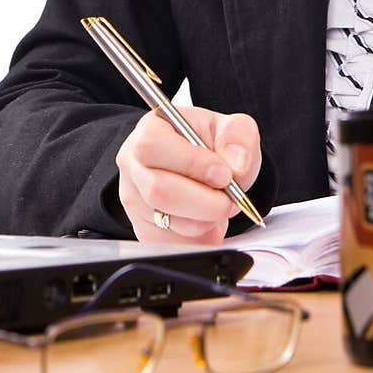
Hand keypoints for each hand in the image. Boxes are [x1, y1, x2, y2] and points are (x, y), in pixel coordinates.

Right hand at [115, 106, 261, 245]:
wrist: (204, 168)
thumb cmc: (210, 145)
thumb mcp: (230, 128)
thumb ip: (238, 136)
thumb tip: (236, 163)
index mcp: (149, 129)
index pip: (154, 146)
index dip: (192, 163)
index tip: (224, 175)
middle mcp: (134, 166)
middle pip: (159, 191)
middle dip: (205, 202)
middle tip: (230, 199)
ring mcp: (135, 201)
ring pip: (167, 222)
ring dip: (206, 221)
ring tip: (220, 205)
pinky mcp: (144, 230)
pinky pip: (173, 244)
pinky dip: (201, 238)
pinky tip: (209, 220)